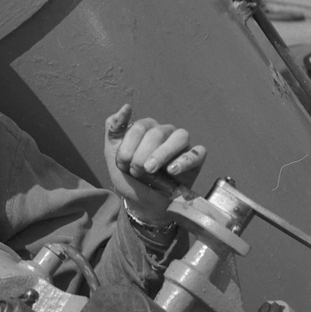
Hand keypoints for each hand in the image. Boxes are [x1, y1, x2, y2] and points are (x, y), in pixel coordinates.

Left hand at [103, 104, 205, 226]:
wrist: (142, 204)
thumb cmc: (129, 178)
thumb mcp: (113, 155)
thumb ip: (113, 129)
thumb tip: (126, 106)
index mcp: (146, 128)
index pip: (139, 127)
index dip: (128, 147)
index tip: (122, 165)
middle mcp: (165, 133)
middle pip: (157, 133)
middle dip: (141, 155)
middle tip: (136, 172)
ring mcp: (181, 146)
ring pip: (179, 137)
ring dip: (162, 154)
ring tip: (150, 170)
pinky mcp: (195, 160)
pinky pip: (197, 153)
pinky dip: (185, 161)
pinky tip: (172, 171)